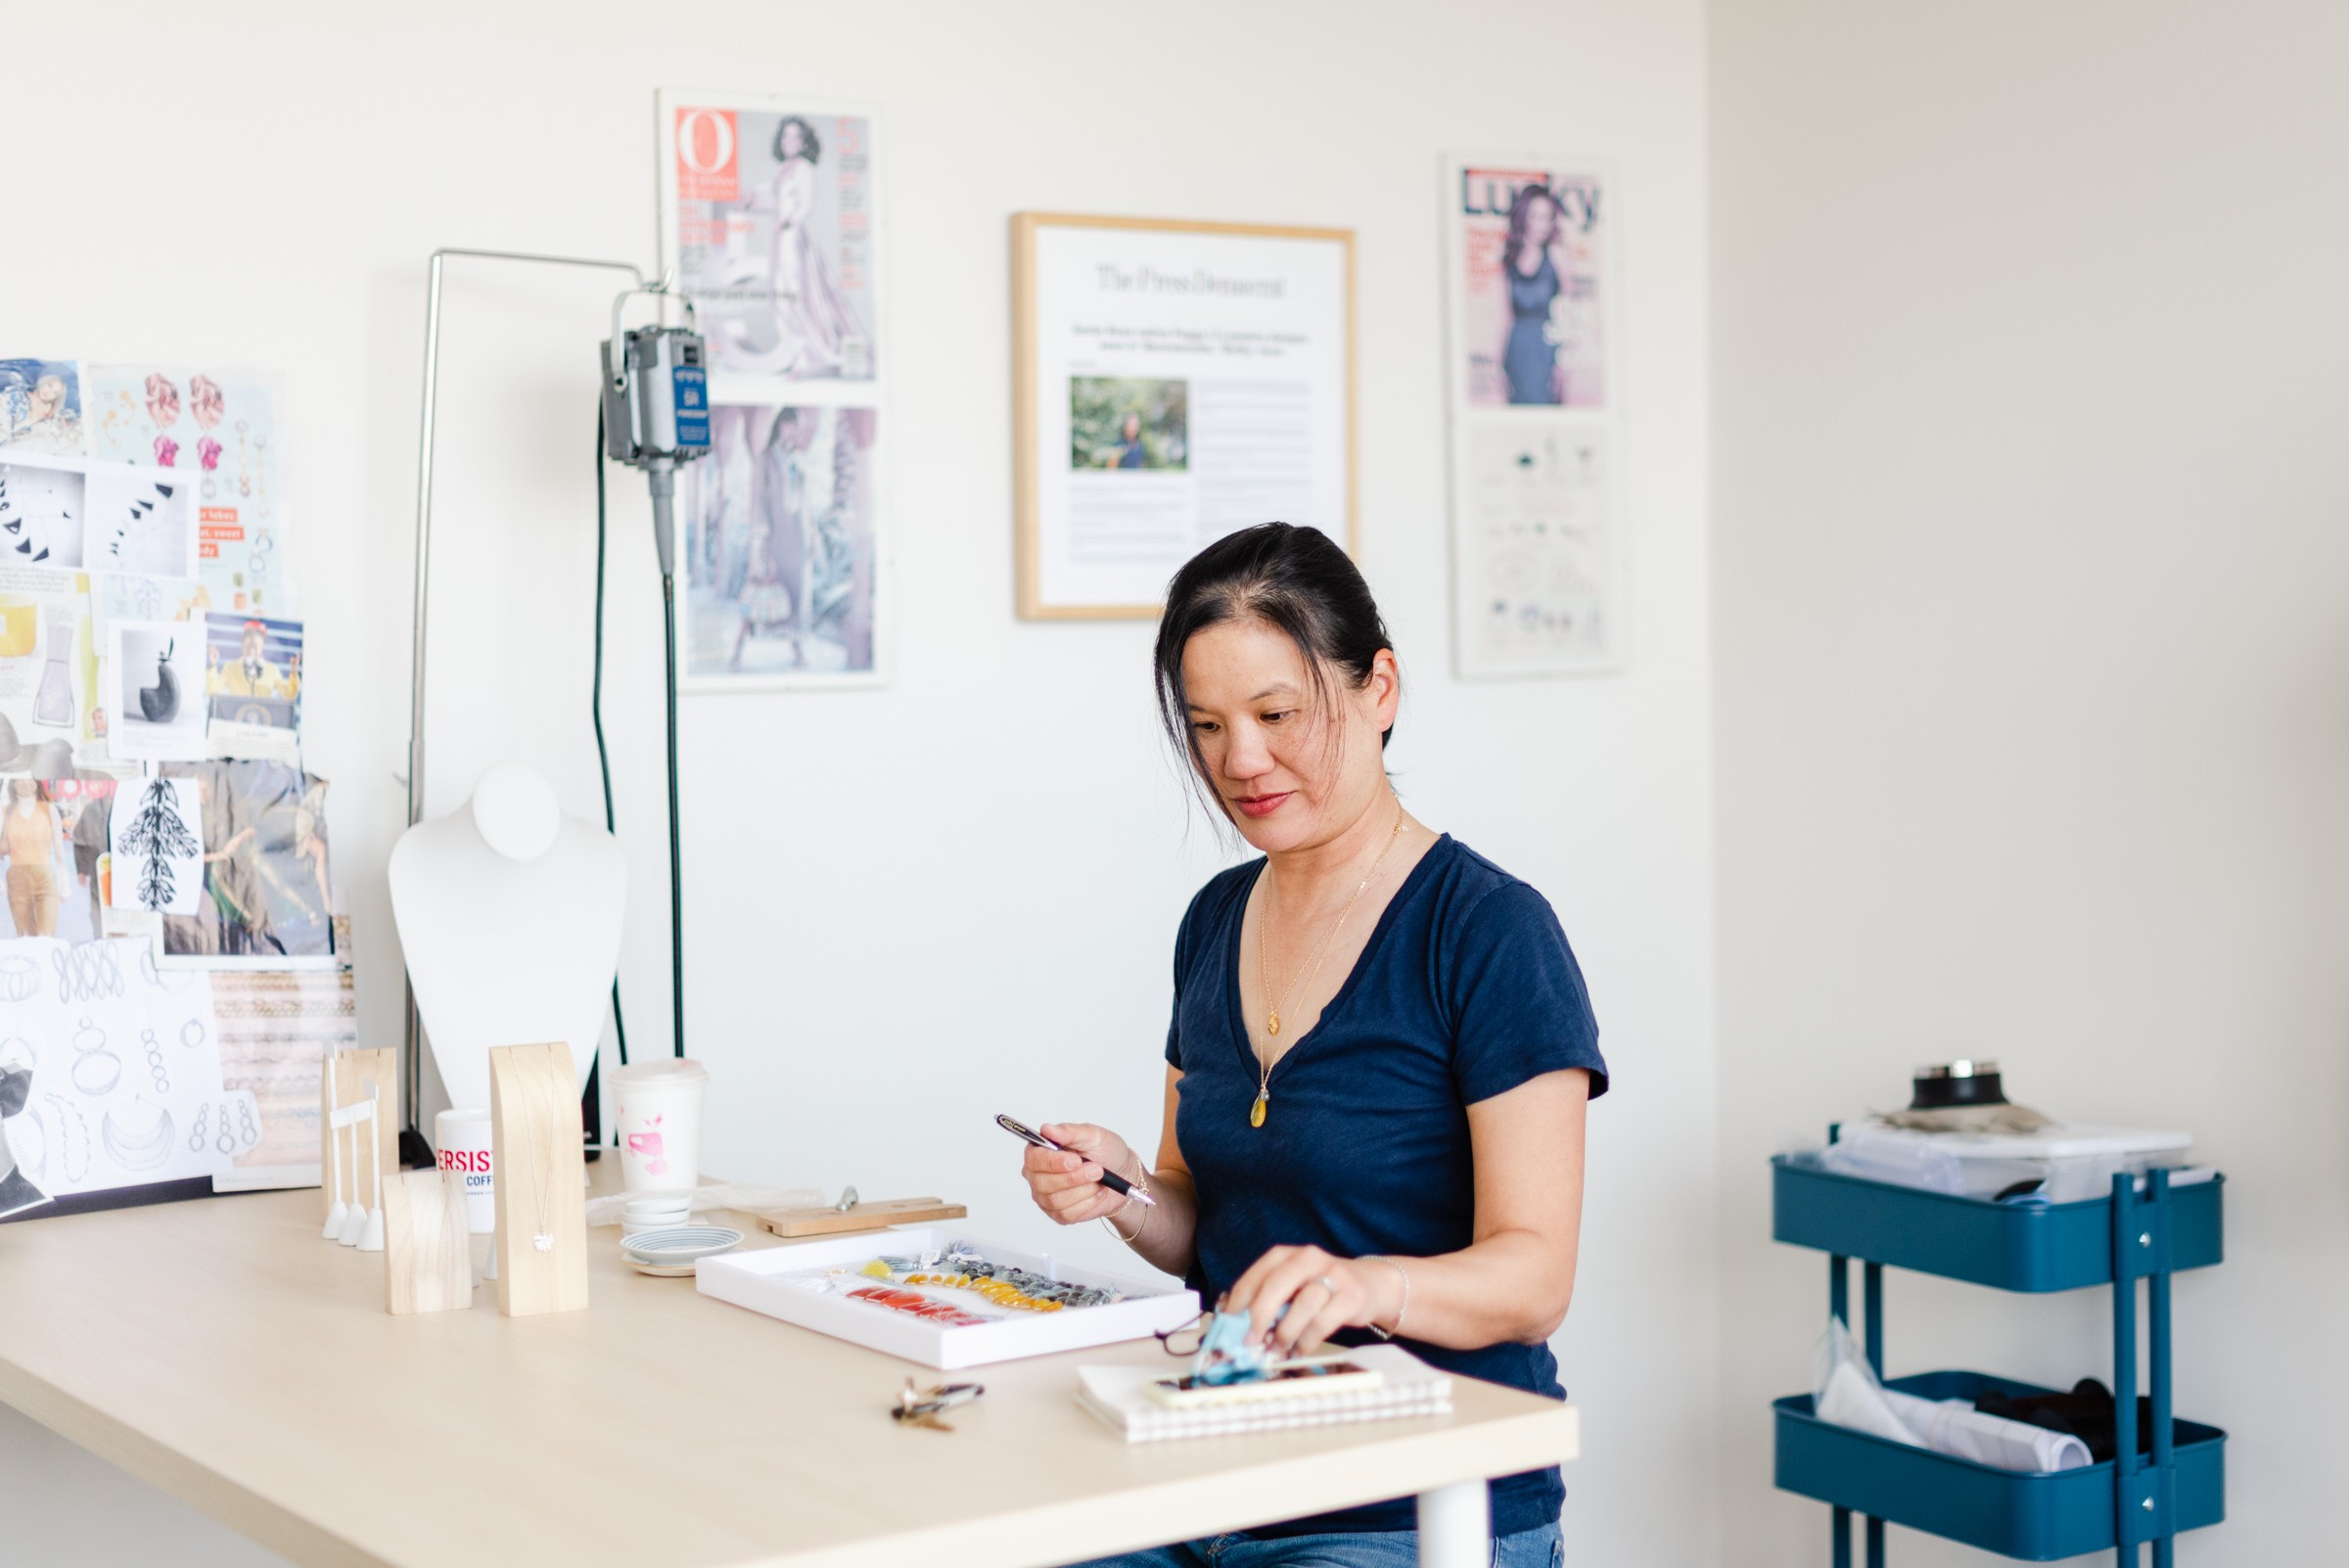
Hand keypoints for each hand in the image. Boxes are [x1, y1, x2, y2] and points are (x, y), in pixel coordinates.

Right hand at [1019, 1122, 1138, 1227]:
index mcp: (1040, 1150)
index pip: (1034, 1159)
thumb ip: (1069, 1132)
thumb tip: (1047, 1129)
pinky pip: (1067, 1214)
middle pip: (1042, 1182)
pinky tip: (1096, 1192)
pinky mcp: (1058, 1213)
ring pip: (1056, 1200)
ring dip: (1084, 1190)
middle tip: (1096, 1170)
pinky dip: (1088, 1203)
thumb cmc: (1105, 1152)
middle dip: (1073, 1178)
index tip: (1076, 1160)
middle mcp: (1038, 1174)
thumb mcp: (1092, 1135)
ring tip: (1099, 1180)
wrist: (1122, 1174)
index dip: (1053, 1162)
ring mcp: (1046, 1196)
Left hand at [1225, 1245, 1393, 1356]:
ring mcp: (1333, 1275)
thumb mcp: (1291, 1285)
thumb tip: (1235, 1327)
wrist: (1369, 1284)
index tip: (1229, 1326)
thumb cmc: (1319, 1288)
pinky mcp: (1351, 1296)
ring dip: (1284, 1334)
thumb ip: (1266, 1300)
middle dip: (1259, 1317)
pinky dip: (1306, 1341)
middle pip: (1276, 1286)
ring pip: (1302, 1305)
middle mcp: (1308, 1258)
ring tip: (1276, 1350)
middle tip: (1250, 1342)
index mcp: (1285, 1255)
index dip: (1239, 1302)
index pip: (1256, 1276)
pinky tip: (1298, 1350)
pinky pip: (1323, 1322)